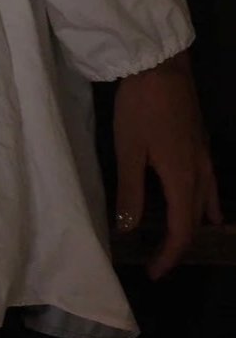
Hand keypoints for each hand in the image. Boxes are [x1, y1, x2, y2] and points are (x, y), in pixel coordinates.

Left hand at [112, 48, 222, 278]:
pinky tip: (208, 208)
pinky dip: (208, 203)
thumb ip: (129, 192)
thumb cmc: (141, 106)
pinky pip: (209, 185)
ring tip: (182, 242)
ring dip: (195, 225)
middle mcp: (200, 172)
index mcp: (182, 178)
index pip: (182, 230)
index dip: (169, 255)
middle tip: (160, 260)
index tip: (154, 272)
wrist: (161, 64)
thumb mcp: (129, 150)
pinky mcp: (200, 143)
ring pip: (206, 202)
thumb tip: (129, 230)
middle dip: (180, 244)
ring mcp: (204, 156)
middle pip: (195, 219)